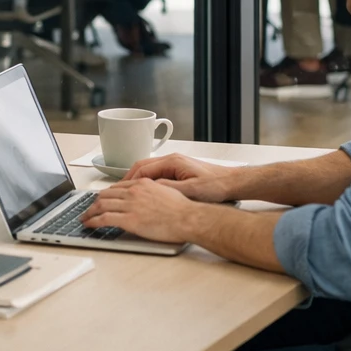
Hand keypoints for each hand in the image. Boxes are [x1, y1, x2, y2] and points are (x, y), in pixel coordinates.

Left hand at [82, 178, 196, 242]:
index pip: (117, 187)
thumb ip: (152, 191)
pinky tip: (89, 224)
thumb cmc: (182, 209)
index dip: (106, 194)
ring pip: (101, 205)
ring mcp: (130, 205)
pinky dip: (93, 221)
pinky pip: (104, 219)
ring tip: (85, 218)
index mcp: (142, 184)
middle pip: (105, 195)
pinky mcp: (129, 220)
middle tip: (88, 209)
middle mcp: (133, 191)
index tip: (100, 199)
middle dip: (94, 202)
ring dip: (89, 212)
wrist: (188, 218)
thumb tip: (147, 197)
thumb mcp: (166, 191)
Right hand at [123, 153, 238, 202]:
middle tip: (118, 191)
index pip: (143, 168)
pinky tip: (145, 190)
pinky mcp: (179, 169)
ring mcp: (175, 163)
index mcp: (172, 162)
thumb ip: (169, 188)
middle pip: (142, 165)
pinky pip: (156, 173)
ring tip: (127, 191)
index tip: (120, 190)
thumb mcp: (191, 190)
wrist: (232, 182)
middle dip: (128, 178)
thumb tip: (150, 188)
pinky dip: (147, 180)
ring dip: (137, 179)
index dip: (129, 180)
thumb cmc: (215, 185)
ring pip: (148, 169)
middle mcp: (171, 159)